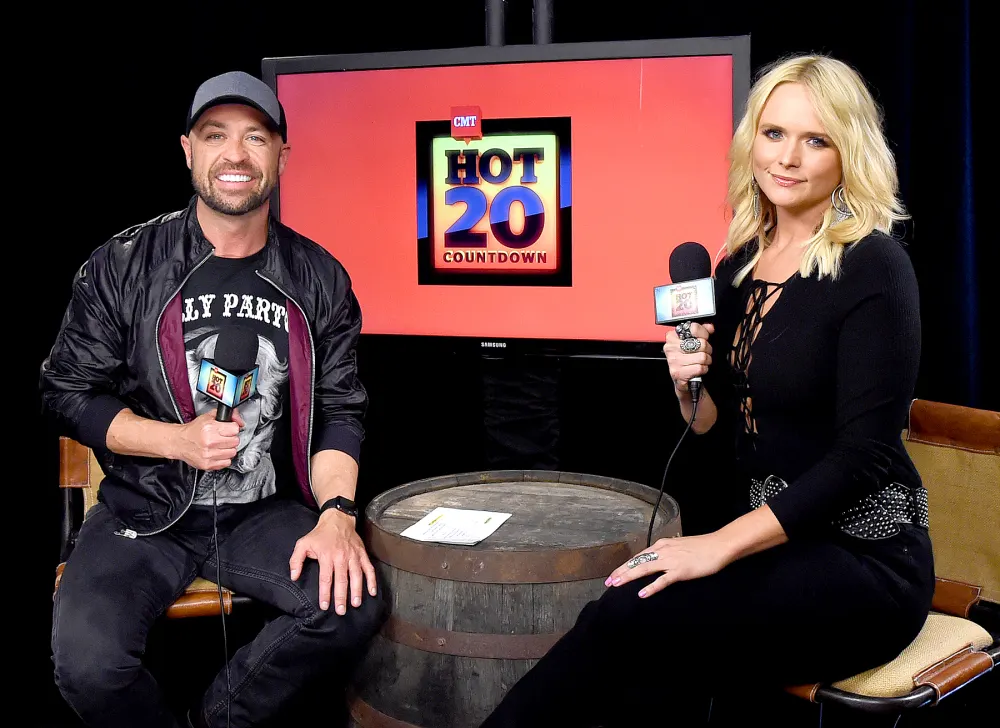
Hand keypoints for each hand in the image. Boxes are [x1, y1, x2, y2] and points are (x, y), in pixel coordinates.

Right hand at [172, 410, 244, 469]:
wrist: (179, 442)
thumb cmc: (193, 430)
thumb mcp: (208, 417)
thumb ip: (227, 415)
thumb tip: (240, 421)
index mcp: (210, 429)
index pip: (235, 429)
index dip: (233, 429)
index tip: (229, 430)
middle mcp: (210, 442)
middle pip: (235, 441)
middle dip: (231, 439)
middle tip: (224, 438)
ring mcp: (209, 454)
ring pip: (232, 452)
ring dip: (228, 449)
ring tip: (220, 445)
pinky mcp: (207, 464)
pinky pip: (226, 462)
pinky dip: (224, 458)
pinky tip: (218, 453)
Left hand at [288, 510, 377, 613]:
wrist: (337, 519)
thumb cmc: (319, 534)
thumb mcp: (303, 543)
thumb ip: (296, 560)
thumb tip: (294, 576)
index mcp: (327, 556)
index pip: (326, 578)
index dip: (325, 593)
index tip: (325, 606)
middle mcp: (341, 557)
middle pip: (342, 580)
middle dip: (341, 597)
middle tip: (341, 611)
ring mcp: (353, 555)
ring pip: (356, 575)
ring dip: (356, 591)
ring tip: (355, 604)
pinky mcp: (362, 554)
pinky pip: (368, 568)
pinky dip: (372, 580)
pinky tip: (372, 591)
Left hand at [604, 533, 731, 597]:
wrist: (718, 545)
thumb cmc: (701, 547)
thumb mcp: (678, 547)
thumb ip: (666, 553)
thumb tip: (656, 560)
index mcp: (662, 545)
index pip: (638, 557)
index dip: (625, 566)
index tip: (614, 574)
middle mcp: (663, 551)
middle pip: (637, 562)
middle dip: (621, 572)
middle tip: (609, 581)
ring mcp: (671, 561)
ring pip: (644, 569)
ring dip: (629, 577)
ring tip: (617, 584)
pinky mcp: (680, 571)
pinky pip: (662, 580)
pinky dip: (651, 587)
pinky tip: (642, 594)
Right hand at [663, 322, 714, 392]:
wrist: (682, 380)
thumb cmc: (687, 360)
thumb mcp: (693, 343)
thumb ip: (701, 332)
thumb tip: (710, 327)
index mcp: (673, 337)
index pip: (693, 328)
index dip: (704, 333)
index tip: (704, 338)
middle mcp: (671, 347)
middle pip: (701, 343)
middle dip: (707, 350)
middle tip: (704, 353)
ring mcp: (673, 360)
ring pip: (702, 357)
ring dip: (706, 361)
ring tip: (701, 362)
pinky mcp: (678, 372)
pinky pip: (700, 368)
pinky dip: (703, 369)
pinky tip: (698, 369)